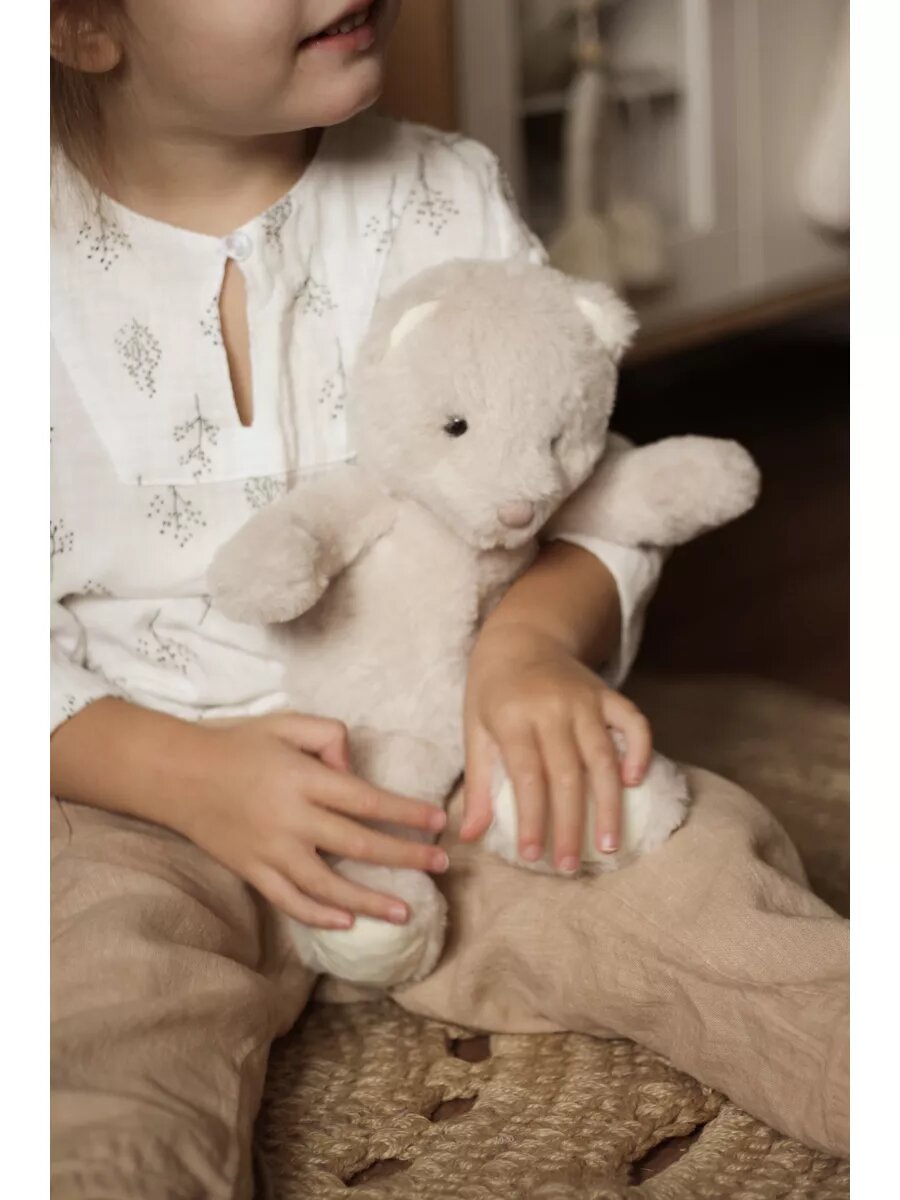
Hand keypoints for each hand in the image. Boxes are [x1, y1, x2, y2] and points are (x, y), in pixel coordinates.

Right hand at [178, 713, 448, 929]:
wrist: (176, 774)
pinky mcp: (252, 871)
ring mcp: (270, 850)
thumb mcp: (286, 723)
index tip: (438, 821)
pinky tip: (348, 921)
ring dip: (370, 900)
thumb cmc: (237, 743)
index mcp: (303, 778)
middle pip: (358, 844)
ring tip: (405, 911)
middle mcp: (290, 818)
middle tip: (441, 864)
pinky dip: (319, 915)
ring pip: (328, 885)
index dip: (406, 813)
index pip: (366, 800)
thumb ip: (328, 736)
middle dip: (405, 856)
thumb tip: (354, 768)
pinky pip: (289, 901)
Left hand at [460, 624, 651, 868]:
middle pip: (567, 776)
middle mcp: (552, 708)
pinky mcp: (607, 694)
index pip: (527, 777)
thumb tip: (468, 835)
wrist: (522, 638)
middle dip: (570, 825)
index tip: (532, 855)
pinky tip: (635, 783)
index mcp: (513, 717)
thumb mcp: (475, 731)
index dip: (531, 819)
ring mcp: (584, 700)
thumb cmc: (493, 692)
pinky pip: (633, 722)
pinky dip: (639, 751)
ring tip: (610, 845)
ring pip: (603, 757)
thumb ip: (478, 784)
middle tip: (568, 866)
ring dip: (609, 804)